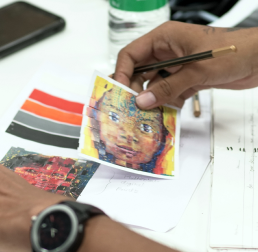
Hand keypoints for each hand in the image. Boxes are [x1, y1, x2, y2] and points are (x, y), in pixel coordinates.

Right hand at [114, 22, 257, 108]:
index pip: (131, 54)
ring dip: (155, 99)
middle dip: (136, 90)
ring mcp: (175, 66)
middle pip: (139, 72)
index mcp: (164, 38)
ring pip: (153, 85)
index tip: (119, 91)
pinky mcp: (185, 78)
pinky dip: (169, 102)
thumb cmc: (233, 51)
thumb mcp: (196, 70)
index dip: (121, 72)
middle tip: (133, 107)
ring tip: (154, 111)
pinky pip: (168, 92)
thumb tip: (142, 101)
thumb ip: (167, 87)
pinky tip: (174, 107)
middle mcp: (166, 52)